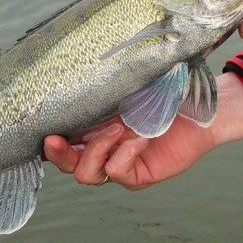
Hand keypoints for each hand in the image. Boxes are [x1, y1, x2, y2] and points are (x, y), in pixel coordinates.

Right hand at [43, 73, 242, 190]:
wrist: (200, 109)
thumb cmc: (165, 93)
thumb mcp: (131, 87)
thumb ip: (106, 87)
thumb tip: (80, 66)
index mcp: (93, 129)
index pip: (61, 141)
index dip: (48, 139)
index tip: (43, 127)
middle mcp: (101, 149)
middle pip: (66, 164)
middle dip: (57, 154)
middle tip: (55, 139)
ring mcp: (118, 164)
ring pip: (86, 174)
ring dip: (96, 150)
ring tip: (118, 129)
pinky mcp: (137, 176)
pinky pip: (117, 173)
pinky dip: (125, 154)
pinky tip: (141, 139)